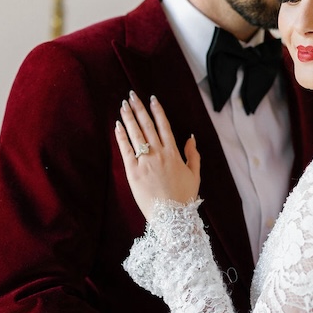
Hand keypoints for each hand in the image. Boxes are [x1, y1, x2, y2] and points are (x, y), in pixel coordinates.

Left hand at [115, 92, 200, 219]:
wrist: (172, 217)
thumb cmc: (184, 197)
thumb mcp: (195, 175)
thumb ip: (193, 155)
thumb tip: (190, 137)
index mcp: (174, 153)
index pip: (164, 126)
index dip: (158, 110)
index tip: (152, 99)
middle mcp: (159, 154)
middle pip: (147, 125)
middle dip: (139, 109)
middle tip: (132, 95)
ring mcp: (145, 162)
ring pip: (136, 134)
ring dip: (129, 118)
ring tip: (123, 105)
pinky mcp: (133, 172)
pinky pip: (126, 150)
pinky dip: (122, 136)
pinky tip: (118, 125)